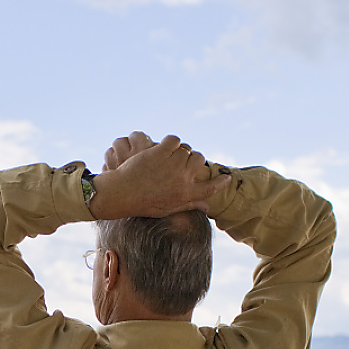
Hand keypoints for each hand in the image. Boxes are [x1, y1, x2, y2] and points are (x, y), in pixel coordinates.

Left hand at [89, 132, 229, 220]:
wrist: (122, 194)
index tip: (226, 178)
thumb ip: (189, 205)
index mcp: (185, 195)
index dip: (220, 182)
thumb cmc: (143, 203)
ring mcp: (172, 164)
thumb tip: (206, 207)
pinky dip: (170, 142)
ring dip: (179, 149)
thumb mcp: (168, 209)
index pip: (210, 189)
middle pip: (199, 160)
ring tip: (169, 153)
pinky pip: (173, 140)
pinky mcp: (160, 152)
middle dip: (193, 158)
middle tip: (184, 159)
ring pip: (185, 149)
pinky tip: (163, 147)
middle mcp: (182, 179)